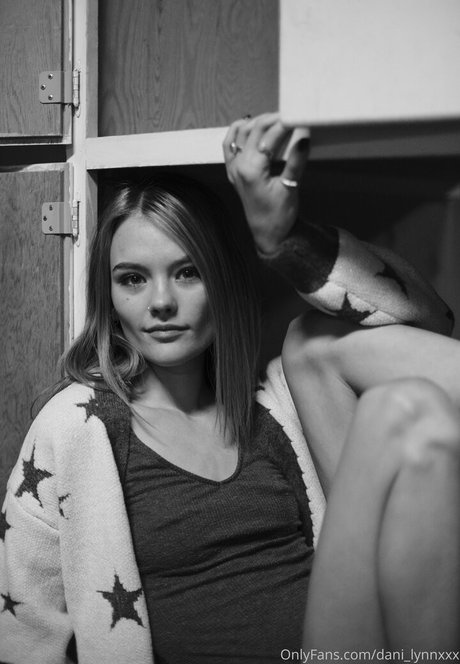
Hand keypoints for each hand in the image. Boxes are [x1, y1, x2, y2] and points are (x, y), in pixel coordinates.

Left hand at [223, 113, 308, 253]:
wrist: (268, 234)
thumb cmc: (280, 215)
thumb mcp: (291, 187)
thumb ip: (296, 160)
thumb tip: (304, 135)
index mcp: (251, 169)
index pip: (269, 136)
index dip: (286, 124)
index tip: (300, 116)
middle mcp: (238, 165)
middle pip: (254, 129)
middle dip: (273, 119)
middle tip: (292, 115)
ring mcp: (233, 168)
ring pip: (241, 132)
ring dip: (257, 122)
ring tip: (277, 120)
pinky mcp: (233, 171)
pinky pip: (228, 144)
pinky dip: (236, 131)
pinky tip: (248, 124)